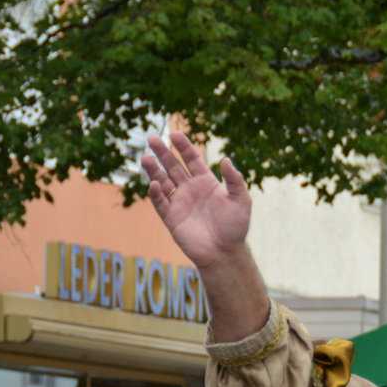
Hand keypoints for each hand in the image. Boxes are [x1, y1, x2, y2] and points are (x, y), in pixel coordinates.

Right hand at [140, 132, 251, 269]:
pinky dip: (155, 193)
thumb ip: (234, 179)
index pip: (191, 159)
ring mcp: (179, 203)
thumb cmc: (235, 227)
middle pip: (173, 166)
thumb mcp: (241, 200)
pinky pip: (160, 203)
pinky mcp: (171, 218)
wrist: (224, 252)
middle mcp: (190, 189)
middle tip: (152, 138)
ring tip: (145, 157)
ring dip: (154, 170)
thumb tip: (226, 159)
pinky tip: (153, 183)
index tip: (174, 134)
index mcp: (205, 182)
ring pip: (163, 181)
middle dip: (163, 153)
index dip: (183, 146)